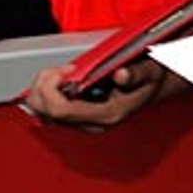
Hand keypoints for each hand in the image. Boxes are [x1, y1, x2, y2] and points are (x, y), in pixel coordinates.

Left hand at [19, 59, 173, 128]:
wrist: (151, 88)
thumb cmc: (148, 81)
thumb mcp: (150, 72)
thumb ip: (137, 74)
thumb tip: (120, 75)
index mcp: (107, 115)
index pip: (62, 111)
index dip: (54, 87)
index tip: (68, 69)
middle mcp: (90, 123)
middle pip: (45, 112)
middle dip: (44, 85)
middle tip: (62, 69)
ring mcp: (80, 121)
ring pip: (40, 111)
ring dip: (42, 88)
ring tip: (59, 73)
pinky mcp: (73, 116)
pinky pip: (45, 108)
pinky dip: (44, 91)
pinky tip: (58, 79)